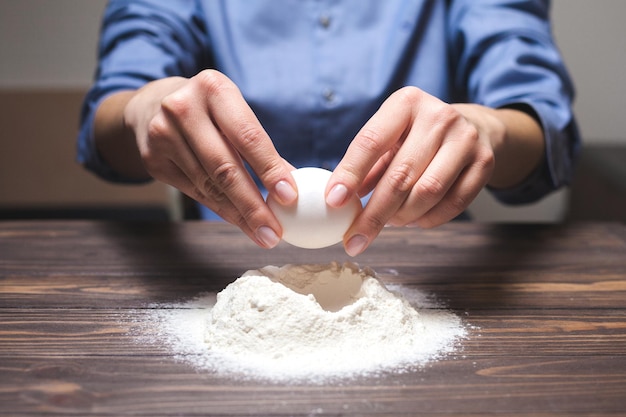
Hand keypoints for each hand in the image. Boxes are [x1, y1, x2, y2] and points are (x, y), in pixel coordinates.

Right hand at [121, 70, 297, 247]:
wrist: (153, 105)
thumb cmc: (209, 110)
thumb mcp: (234, 111)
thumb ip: (260, 145)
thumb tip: (291, 185)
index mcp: (213, 88)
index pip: (248, 137)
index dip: (270, 169)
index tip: (289, 196)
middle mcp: (183, 109)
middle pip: (225, 168)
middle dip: (254, 206)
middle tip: (274, 232)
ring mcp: (163, 135)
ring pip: (210, 186)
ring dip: (239, 215)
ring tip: (262, 233)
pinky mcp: (153, 160)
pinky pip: (195, 192)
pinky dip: (221, 209)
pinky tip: (240, 221)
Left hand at [326, 86, 540, 256]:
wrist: (474, 127)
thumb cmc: (417, 136)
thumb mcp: (389, 137)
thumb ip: (366, 165)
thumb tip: (339, 200)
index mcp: (405, 102)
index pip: (371, 142)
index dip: (350, 174)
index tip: (334, 202)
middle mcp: (439, 116)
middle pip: (400, 175)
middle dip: (374, 213)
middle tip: (355, 238)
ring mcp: (466, 139)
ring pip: (427, 193)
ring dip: (401, 217)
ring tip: (388, 222)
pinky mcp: (484, 163)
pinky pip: (453, 205)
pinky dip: (427, 220)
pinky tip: (413, 219)